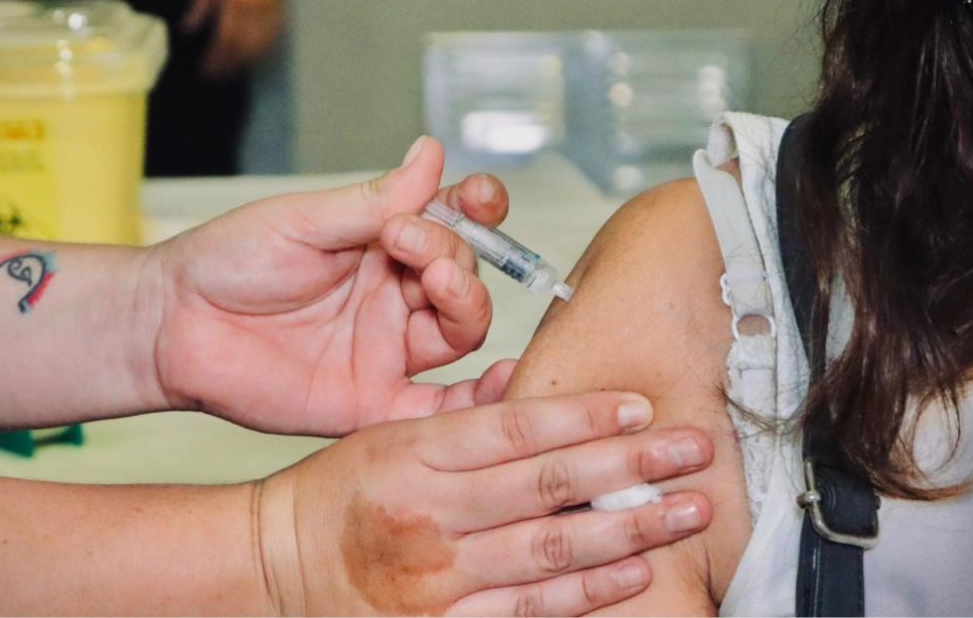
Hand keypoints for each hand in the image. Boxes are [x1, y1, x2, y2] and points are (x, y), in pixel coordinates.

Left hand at [145, 137, 511, 434]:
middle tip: (409, 240)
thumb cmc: (227, 261)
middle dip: (454, 251)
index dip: (476, 210)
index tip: (479, 196)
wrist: (172, 323)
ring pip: (460, 330)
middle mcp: (393, 296)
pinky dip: (477, 401)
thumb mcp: (303, 221)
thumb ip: (373, 201)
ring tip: (437, 278)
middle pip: (463, 275)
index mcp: (381, 245)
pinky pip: (437, 408)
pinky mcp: (372, 400)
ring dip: (466, 300)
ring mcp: (386, 349)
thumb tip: (433, 155)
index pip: (452, 225)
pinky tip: (499, 380)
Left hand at [182, 0, 288, 75]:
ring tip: (234, 69)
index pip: (226, 40)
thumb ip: (200, 3)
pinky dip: (265, 47)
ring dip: (248, 60)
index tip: (206, 70)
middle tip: (217, 75)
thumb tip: (189, 29)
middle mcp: (257, 5)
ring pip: (264, 43)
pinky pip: (276, 32)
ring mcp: (274, 3)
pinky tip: (256, 53)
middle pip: (246, 47)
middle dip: (231, 64)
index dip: (216, 59)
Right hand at [255, 391, 714, 614]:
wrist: (279, 568)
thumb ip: (463, 416)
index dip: (585, 414)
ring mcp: (438, 579)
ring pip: (550, 551)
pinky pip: (527, 610)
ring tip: (685, 509)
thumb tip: (528, 379)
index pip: (515, 428)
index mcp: (414, 455)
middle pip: (547, 486)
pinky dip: (586, 593)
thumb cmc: (338, 496)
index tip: (642, 404)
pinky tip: (634, 571)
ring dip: (629, 530)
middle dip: (631, 465)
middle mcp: (429, 515)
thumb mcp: (388, 435)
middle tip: (693, 449)